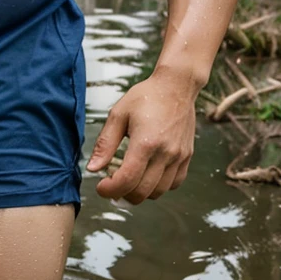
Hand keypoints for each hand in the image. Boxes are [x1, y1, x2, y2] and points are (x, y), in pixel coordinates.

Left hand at [86, 70, 195, 203]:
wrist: (176, 86)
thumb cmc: (146, 96)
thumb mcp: (118, 114)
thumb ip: (105, 143)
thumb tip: (93, 168)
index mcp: (146, 142)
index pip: (127, 179)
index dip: (110, 190)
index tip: (100, 187)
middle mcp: (165, 153)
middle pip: (142, 191)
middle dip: (122, 194)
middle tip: (111, 184)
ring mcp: (179, 157)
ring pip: (158, 192)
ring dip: (140, 192)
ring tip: (128, 180)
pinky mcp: (187, 157)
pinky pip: (174, 184)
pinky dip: (159, 186)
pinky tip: (148, 174)